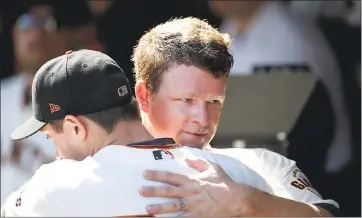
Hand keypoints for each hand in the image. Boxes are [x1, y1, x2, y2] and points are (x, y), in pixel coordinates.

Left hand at [139, 159, 254, 215]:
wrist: (236, 199)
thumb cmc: (224, 183)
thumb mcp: (213, 168)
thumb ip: (199, 162)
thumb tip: (187, 157)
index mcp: (192, 180)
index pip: (171, 176)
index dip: (157, 174)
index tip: (145, 173)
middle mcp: (190, 192)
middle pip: (169, 191)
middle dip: (154, 190)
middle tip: (141, 190)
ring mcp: (193, 205)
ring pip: (173, 206)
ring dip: (159, 207)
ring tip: (147, 208)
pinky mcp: (197, 216)